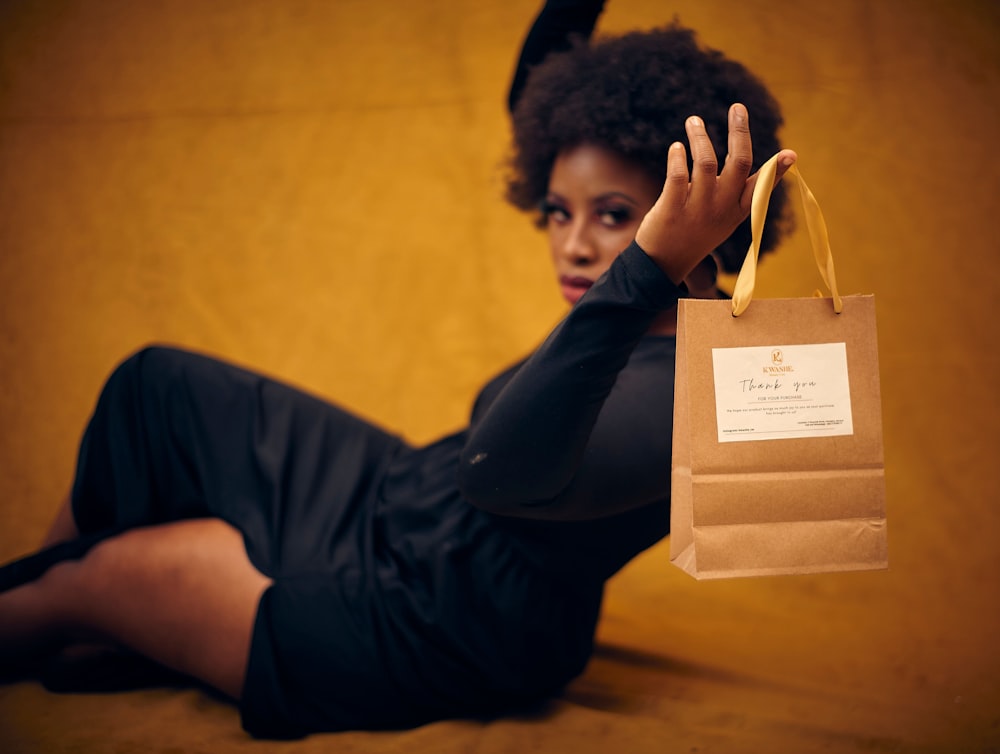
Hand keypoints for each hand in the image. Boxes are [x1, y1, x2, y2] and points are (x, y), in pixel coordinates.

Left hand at [634, 103, 796, 284]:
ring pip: (705, 163)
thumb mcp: (729, 216)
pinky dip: (677, 157)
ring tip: (693, 121)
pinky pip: (677, 176)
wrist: (664, 263)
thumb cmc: (699, 231)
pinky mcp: (671, 209)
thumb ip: (749, 188)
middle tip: (737, 107)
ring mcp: (697, 209)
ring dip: (700, 137)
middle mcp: (721, 208)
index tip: (790, 154)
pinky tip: (677, 147)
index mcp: (737, 210)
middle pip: (737, 163)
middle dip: (739, 131)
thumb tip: (787, 159)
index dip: (775, 170)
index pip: (760, 185)